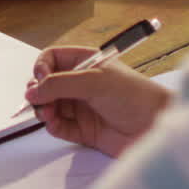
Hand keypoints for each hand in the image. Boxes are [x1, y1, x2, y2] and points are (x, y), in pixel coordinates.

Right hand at [23, 46, 174, 157]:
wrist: (155, 127)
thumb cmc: (136, 96)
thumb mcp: (95, 82)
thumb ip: (60, 84)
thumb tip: (33, 90)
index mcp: (86, 63)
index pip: (52, 59)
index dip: (42, 68)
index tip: (40, 79)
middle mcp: (81, 84)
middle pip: (46, 84)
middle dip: (39, 92)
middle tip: (39, 100)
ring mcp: (82, 107)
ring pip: (49, 106)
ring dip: (43, 110)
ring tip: (48, 114)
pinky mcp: (83, 130)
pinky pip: (58, 127)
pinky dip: (52, 126)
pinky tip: (54, 124)